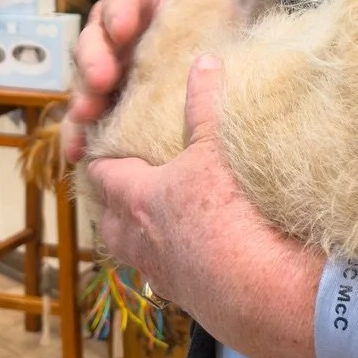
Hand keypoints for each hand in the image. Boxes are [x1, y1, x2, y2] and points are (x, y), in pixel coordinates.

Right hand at [63, 0, 215, 162]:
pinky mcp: (107, 106)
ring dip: (82, 98)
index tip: (125, 28)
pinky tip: (77, 151)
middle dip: (93, 60)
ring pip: (84, 81)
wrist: (222, 57)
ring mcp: (109, 71)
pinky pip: (85, 121)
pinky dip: (78, 135)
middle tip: (104, 79)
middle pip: (93, 40)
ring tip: (87, 117)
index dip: (119, 12)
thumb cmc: (215, 20)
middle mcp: (116, 33)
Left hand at [87, 54, 323, 357]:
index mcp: (135, 199)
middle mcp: (136, 239)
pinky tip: (193, 249)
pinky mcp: (183, 295)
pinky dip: (170, 259)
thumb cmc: (226, 217)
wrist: (256, 290)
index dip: (100, 157)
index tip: (103, 144)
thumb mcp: (214, 150)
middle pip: (107, 218)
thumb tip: (203, 62)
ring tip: (157, 216)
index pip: (101, 174)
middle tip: (126, 180)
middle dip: (112, 199)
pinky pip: (162, 274)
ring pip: (130, 251)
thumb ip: (205, 105)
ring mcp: (157, 271)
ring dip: (137, 233)